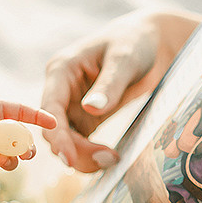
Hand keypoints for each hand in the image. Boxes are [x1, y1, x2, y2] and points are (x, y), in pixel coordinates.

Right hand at [40, 10, 200, 171]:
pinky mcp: (87, 117)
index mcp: (62, 70)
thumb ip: (109, 84)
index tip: (69, 157)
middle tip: (105, 160)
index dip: (56, 135)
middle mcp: (62, 89)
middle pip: (55, 129)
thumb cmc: (135, 42)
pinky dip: (91, 154)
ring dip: (83, 156)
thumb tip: (92, 108)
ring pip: (66, 140)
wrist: (151, 44)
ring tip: (112, 160)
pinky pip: (81, 142)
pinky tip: (110, 157)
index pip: (50, 107)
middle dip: (74, 149)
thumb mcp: (124, 59)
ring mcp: (73, 105)